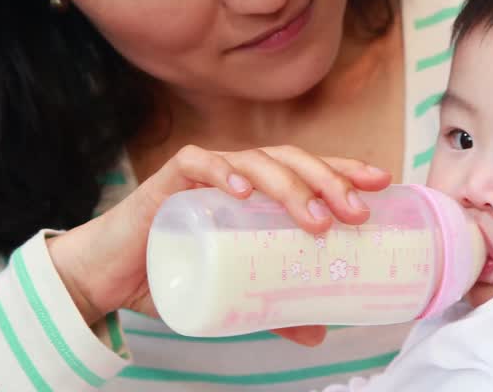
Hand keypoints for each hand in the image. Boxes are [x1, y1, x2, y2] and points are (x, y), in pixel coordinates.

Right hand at [46, 144, 390, 344]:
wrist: (109, 277)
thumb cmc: (172, 273)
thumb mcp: (232, 294)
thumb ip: (272, 310)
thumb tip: (318, 331)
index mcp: (255, 191)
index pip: (308, 169)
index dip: (345, 169)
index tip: (383, 183)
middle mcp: (234, 173)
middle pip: (290, 162)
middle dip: (328, 181)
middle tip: (355, 213)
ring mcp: (203, 173)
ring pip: (254, 162)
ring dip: (288, 185)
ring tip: (313, 217)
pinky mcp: (168, 181)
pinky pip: (198, 165)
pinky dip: (222, 172)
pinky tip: (242, 189)